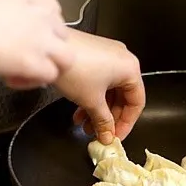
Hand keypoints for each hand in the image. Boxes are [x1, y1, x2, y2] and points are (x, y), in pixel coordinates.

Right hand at [0, 0, 74, 85]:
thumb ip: (3, 7)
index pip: (51, 10)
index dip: (40, 27)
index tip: (24, 36)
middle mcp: (42, 12)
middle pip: (61, 33)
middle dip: (47, 46)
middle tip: (24, 56)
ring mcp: (42, 38)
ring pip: (66, 57)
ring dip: (48, 65)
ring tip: (25, 71)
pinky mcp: (36, 61)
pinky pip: (50, 75)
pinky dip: (34, 81)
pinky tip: (14, 79)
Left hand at [52, 29, 144, 144]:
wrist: (48, 48)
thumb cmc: (73, 68)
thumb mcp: (92, 101)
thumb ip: (103, 121)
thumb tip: (107, 134)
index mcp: (130, 68)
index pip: (136, 102)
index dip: (127, 123)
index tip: (116, 136)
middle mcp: (122, 59)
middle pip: (122, 97)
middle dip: (110, 118)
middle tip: (100, 133)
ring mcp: (108, 56)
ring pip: (109, 90)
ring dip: (99, 110)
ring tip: (86, 125)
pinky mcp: (94, 55)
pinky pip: (99, 81)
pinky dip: (92, 97)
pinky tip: (80, 110)